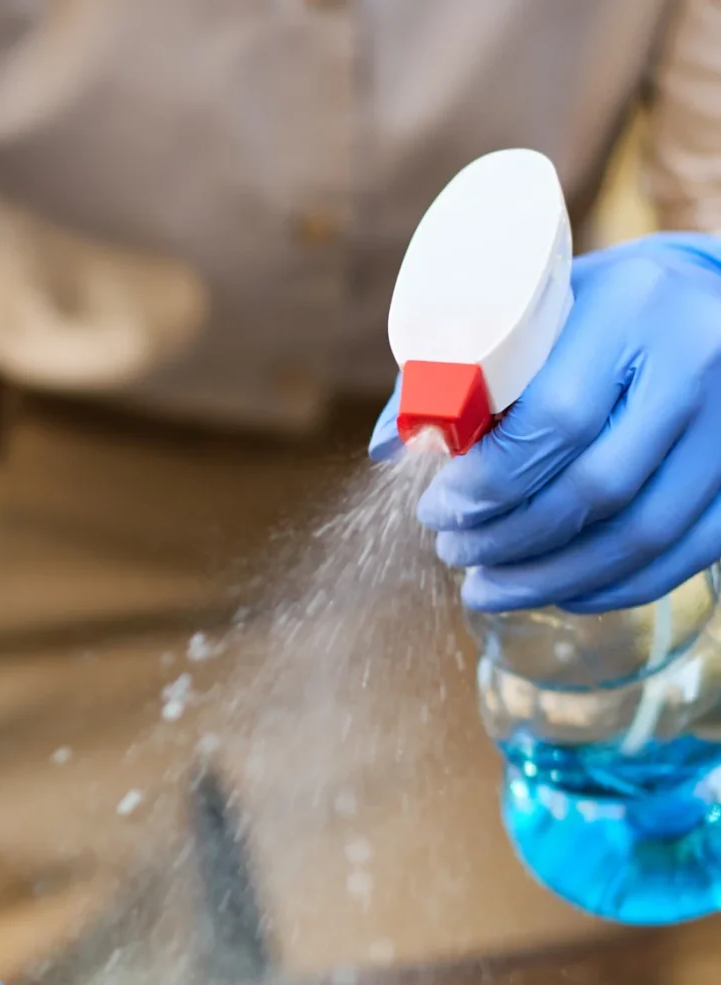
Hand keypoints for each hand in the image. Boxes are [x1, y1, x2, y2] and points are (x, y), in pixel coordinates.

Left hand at [403, 234, 720, 612]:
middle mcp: (697, 360)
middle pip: (593, 489)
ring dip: (550, 578)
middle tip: (454, 554)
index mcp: (632, 308)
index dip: (484, 486)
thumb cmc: (590, 313)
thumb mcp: (526, 316)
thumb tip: (388, 447)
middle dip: (508, 540)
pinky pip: (686, 553)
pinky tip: (560, 593)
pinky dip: (615, 587)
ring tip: (487, 589)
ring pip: (639, 534)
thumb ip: (452, 372)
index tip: (436, 512)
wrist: (698, 299)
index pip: (552, 424)